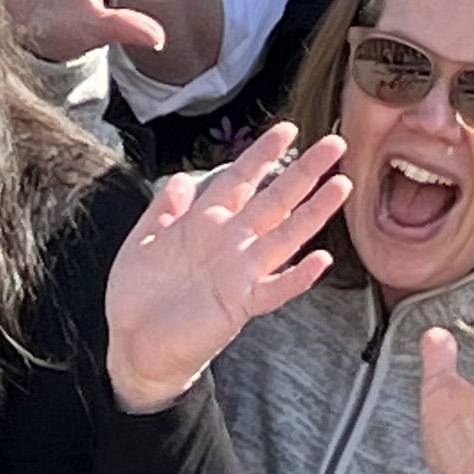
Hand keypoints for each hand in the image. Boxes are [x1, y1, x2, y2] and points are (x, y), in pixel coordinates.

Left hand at [102, 124, 351, 409]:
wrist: (133, 345)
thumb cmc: (139, 294)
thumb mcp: (143, 242)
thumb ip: (163, 211)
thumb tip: (181, 179)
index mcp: (206, 222)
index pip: (241, 179)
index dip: (262, 154)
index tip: (287, 128)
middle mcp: (231, 242)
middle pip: (275, 200)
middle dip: (304, 171)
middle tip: (335, 144)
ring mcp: (240, 273)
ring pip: (285, 236)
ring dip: (313, 213)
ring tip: (340, 187)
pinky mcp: (241, 305)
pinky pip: (275, 289)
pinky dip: (298, 277)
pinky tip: (321, 260)